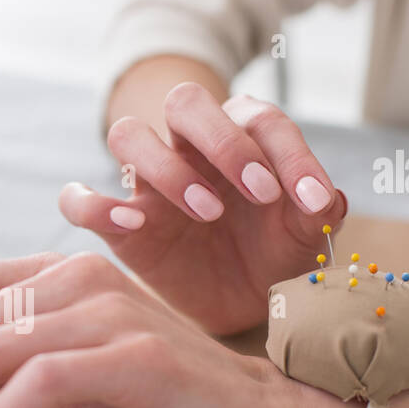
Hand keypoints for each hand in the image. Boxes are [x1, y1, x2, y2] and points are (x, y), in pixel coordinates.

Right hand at [62, 84, 347, 335]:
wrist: (239, 305)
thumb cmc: (274, 256)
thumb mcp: (305, 239)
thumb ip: (318, 214)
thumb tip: (328, 198)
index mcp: (243, 137)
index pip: (260, 121)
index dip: (290, 154)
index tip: (313, 200)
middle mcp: (190, 148)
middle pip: (185, 101)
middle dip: (223, 140)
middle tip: (259, 191)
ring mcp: (149, 184)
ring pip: (128, 134)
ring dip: (167, 167)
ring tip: (207, 212)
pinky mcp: (119, 226)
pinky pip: (79, 200)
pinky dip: (94, 205)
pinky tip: (131, 226)